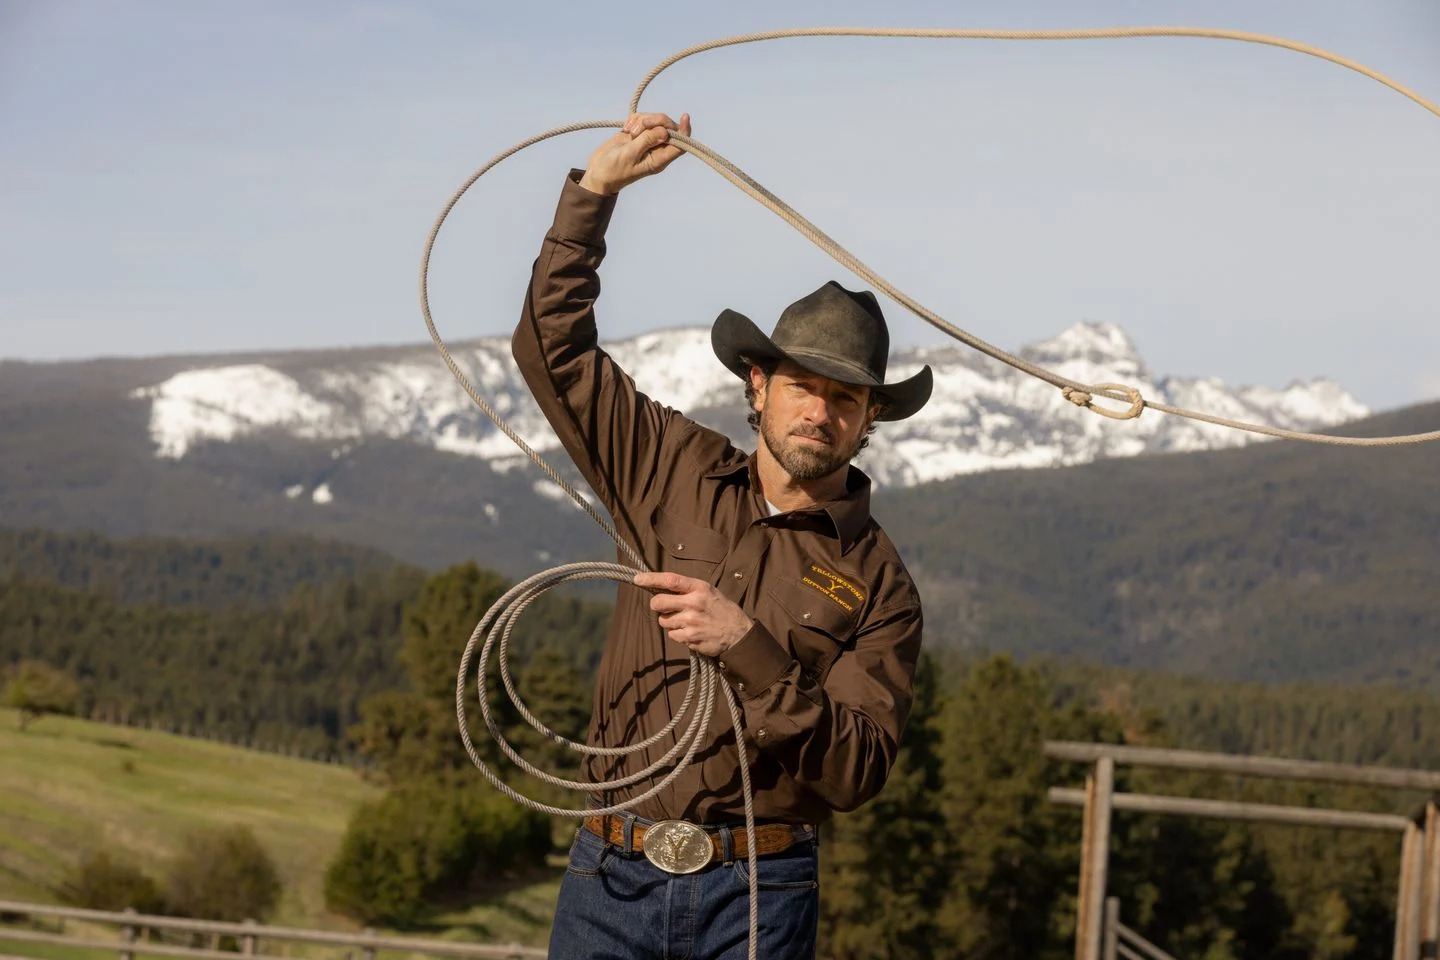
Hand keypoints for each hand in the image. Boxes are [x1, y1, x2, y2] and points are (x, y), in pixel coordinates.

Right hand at [578, 112, 690, 195]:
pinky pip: (643, 118)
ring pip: (655, 120)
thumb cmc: (613, 169)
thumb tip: (665, 132)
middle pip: (667, 127)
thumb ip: (646, 142)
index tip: (685, 116)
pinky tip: (626, 128)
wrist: (598, 172)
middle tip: (636, 130)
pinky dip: (635, 119)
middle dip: (654, 121)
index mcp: (659, 159)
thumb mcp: (629, 156)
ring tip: (629, 132)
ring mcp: (647, 140)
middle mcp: (656, 149)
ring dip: (642, 121)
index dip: (685, 130)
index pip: (680, 145)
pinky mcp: (637, 133)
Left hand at [634, 570, 751, 657]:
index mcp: (699, 588)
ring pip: (663, 621)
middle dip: (657, 605)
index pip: (670, 580)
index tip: (637, 579)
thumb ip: (688, 589)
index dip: (651, 579)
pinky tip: (689, 631)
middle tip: (664, 607)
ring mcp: (691, 622)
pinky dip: (677, 634)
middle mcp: (694, 604)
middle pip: (658, 602)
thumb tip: (662, 588)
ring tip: (684, 620)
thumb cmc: (722, 610)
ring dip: (669, 621)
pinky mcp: (690, 638)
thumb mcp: (709, 592)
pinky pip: (672, 635)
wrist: (739, 633)